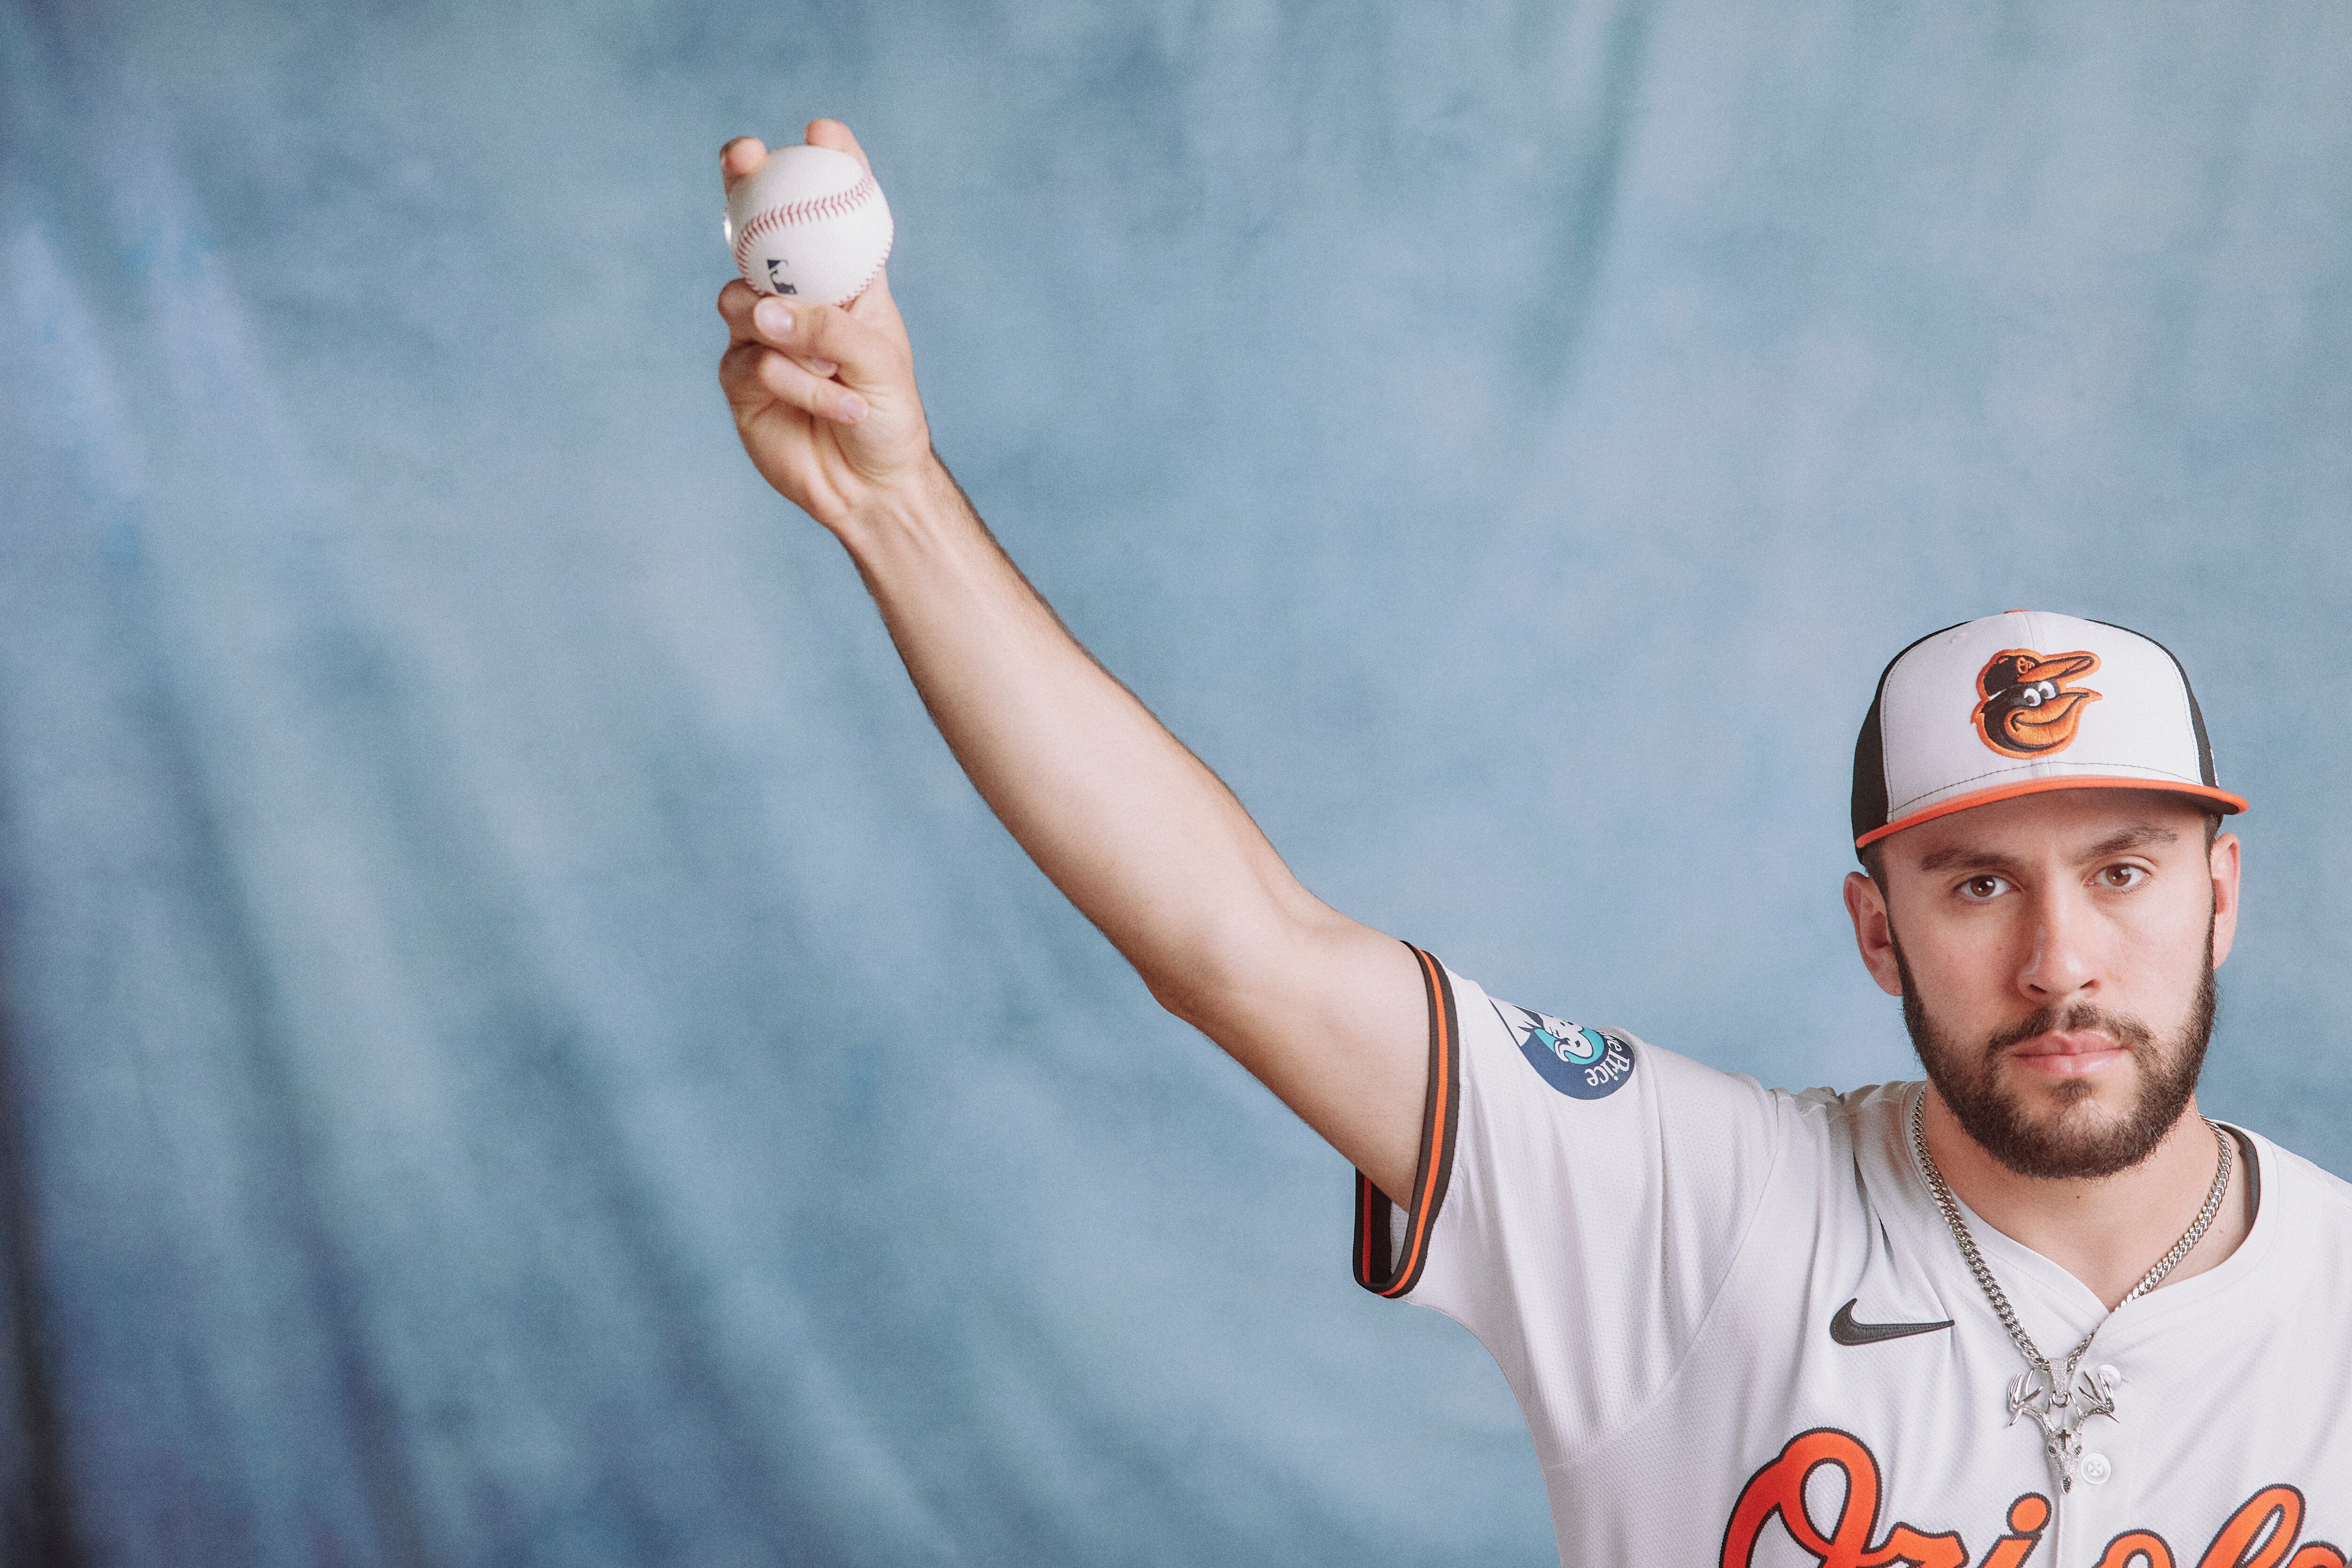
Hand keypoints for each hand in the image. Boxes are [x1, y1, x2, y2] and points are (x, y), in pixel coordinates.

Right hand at [716, 121, 935, 532]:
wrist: (872, 489)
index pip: (829, 215)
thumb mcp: (878, 362)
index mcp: (845, 283)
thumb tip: (763, 311)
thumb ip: (828, 327)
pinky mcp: (740, 378)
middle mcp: (798, 300)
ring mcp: (762, 336)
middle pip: (757, 231)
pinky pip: (750, 361)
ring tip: (834, 373)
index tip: (823, 131)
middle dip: (745, 186)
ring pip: (743, 300)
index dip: (824, 168)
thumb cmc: (891, 419)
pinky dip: (795, 383)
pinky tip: (833, 407)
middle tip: (744, 155)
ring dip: (790, 336)